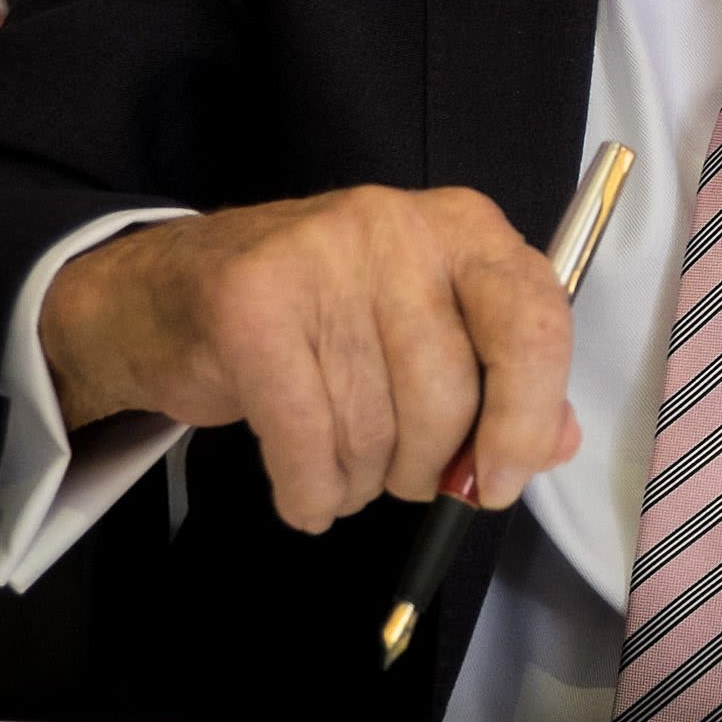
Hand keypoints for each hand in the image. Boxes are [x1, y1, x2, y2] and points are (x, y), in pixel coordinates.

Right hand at [36, 185, 583, 531]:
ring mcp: (320, 257)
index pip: (533, 324)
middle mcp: (398, 227)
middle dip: (425, 468)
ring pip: (376, 431)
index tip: (499, 481)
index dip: (525, 420)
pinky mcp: (251, 305)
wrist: (167, 292)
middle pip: (450, 398)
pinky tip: (304, 493)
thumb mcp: (425, 330)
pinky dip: (309, 493)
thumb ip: (503, 382)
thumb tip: (555, 443)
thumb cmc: (320, 318)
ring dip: (359, 483)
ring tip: (337, 464)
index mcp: (465, 228)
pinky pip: (307, 443)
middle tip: (395, 472)